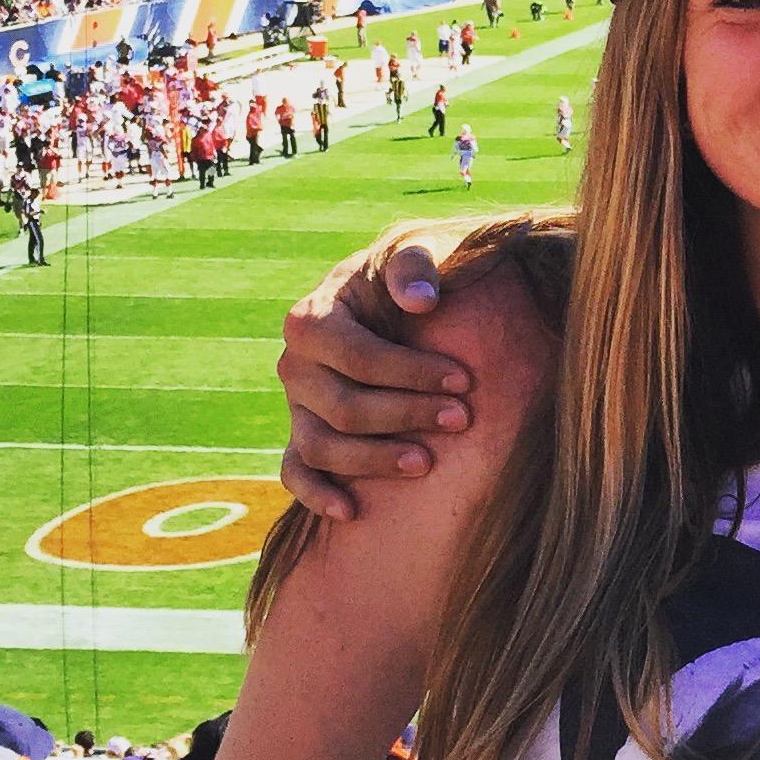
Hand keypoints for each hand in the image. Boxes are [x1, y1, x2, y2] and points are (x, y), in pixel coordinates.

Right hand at [278, 236, 470, 519]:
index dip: (410, 373)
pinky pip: (295, 471)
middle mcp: (295, 364)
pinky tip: (351, 511)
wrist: (401, 297)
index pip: (358, 357)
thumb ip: (414, 264)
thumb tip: (420, 300)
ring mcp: (297, 404)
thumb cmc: (412, 274)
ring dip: (372, 461)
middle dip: (405, 416)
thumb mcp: (416, 249)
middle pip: (343, 406)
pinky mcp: (304, 433)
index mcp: (313, 318)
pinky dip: (316, 494)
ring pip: (320, 445)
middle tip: (462, 420)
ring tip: (426, 464)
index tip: (464, 380)